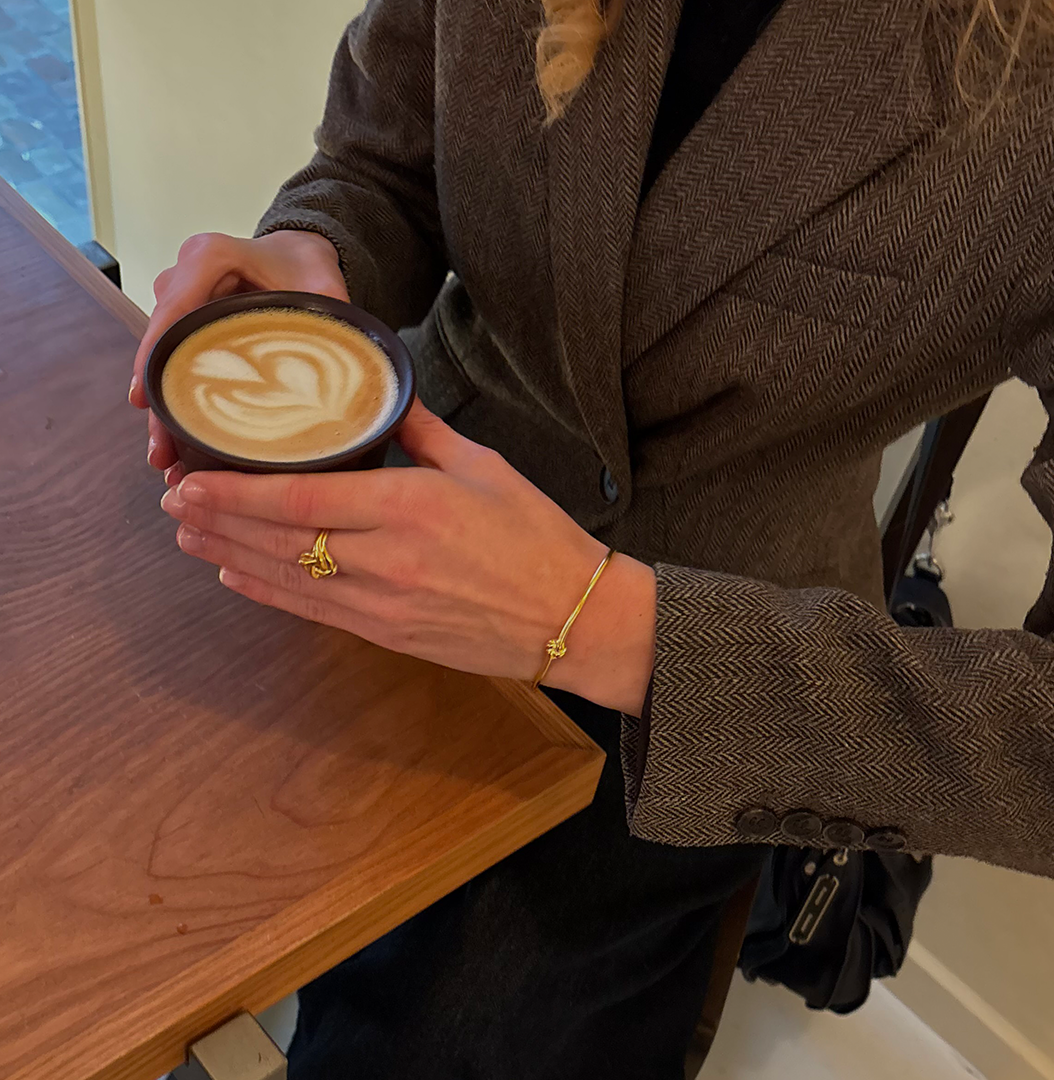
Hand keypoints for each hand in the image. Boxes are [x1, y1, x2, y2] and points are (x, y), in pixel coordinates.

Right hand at [129, 230, 348, 480]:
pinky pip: (177, 366)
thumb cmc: (305, 265)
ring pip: (165, 362)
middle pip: (163, 345)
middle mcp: (184, 277)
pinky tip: (182, 444)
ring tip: (169, 461)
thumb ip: (329, 319)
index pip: (175, 308)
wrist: (297, 255)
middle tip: (161, 452)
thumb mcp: (322, 286)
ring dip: (166, 411)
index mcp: (210, 257)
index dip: (157, 356)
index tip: (148, 400)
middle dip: (159, 402)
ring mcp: (181, 303)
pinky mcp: (187, 327)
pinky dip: (180, 403)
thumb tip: (344, 370)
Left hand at [160, 401, 656, 714]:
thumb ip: (423, 433)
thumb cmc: (538, 537)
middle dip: (219, 521)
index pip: (303, 497)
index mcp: (412, 506)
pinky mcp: (389, 634)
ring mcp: (384, 604)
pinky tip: (238, 576)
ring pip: (289, 577)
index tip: (193, 478)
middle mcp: (387, 559)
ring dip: (232, 555)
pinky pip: (316, 611)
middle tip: (173, 502)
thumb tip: (383, 400)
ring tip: (187, 536)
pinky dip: (271, 592)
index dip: (238, 492)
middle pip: (282, 538)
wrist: (574, 618)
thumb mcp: (486, 467)